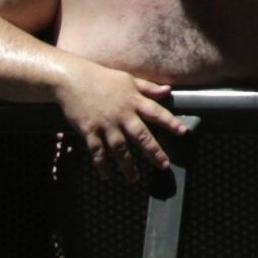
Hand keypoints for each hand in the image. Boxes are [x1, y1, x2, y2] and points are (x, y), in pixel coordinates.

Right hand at [58, 61, 188, 184]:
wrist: (74, 81)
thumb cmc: (104, 78)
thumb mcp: (129, 79)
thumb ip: (148, 88)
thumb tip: (168, 90)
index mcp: (134, 100)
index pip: (156, 112)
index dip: (170, 122)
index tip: (183, 132)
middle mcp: (122, 115)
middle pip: (141, 136)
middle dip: (153, 152)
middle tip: (163, 165)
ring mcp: (105, 125)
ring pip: (120, 150)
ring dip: (128, 166)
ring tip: (134, 179)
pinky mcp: (89, 132)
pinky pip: (97, 153)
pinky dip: (103, 166)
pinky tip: (108, 176)